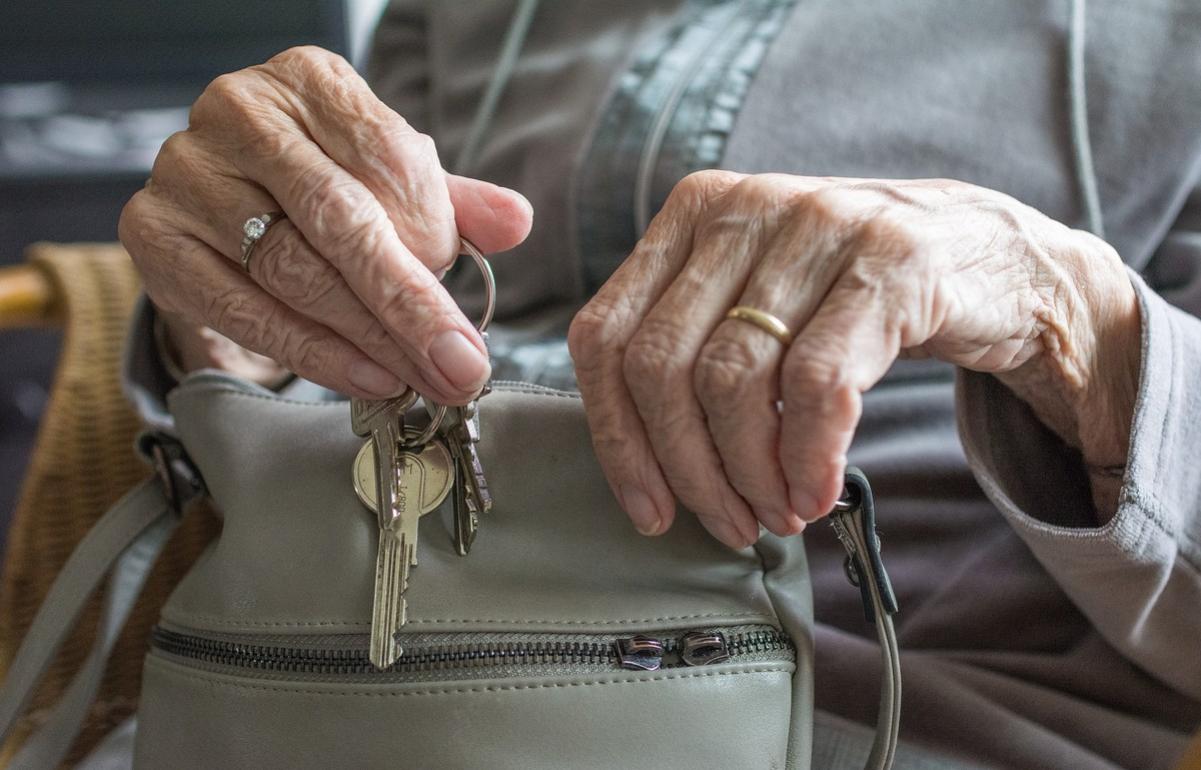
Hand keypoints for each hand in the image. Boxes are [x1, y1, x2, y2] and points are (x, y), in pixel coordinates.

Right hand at [120, 46, 532, 402]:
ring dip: (367, 338)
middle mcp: (241, 112)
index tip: (468, 303)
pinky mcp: (153, 234)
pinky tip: (364, 376)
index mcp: (311, 82)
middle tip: (459, 366)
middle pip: (340, 221)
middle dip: (410, 305)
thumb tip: (515, 221)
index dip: (433, 236)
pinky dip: (310, 351)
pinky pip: (241, 308)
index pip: (387, 157)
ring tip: (420, 379)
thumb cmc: (324, 184)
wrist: (226, 198)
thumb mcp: (394, 182)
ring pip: (292, 270)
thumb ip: (453, 203)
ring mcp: (188, 172)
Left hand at [569, 171, 1139, 546]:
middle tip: (730, 524)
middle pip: (660, 366)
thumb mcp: (761, 300)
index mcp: (694, 213)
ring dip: (749, 474)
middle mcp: (746, 207)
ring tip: (778, 515)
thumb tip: (639, 462)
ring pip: (732, 379)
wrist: (998, 262)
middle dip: (688, 470)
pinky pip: (816, 383)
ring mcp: (819, 226)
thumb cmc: (859, 298)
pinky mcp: (892, 262)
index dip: (617, 437)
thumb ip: (695, 346)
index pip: (606, 334)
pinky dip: (808, 457)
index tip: (648, 508)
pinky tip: (817, 492)